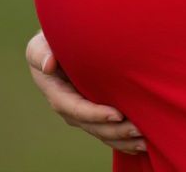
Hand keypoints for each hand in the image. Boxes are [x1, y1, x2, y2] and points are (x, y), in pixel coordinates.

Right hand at [25, 30, 147, 155]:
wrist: (58, 44)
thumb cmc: (50, 41)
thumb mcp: (40, 45)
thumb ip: (41, 52)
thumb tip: (48, 65)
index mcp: (57, 93)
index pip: (77, 109)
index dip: (96, 114)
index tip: (117, 115)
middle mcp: (69, 108)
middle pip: (93, 126)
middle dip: (115, 131)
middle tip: (139, 130)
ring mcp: (81, 112)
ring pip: (102, 132)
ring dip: (122, 139)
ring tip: (144, 140)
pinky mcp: (92, 111)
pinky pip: (106, 130)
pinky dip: (122, 140)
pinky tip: (140, 143)